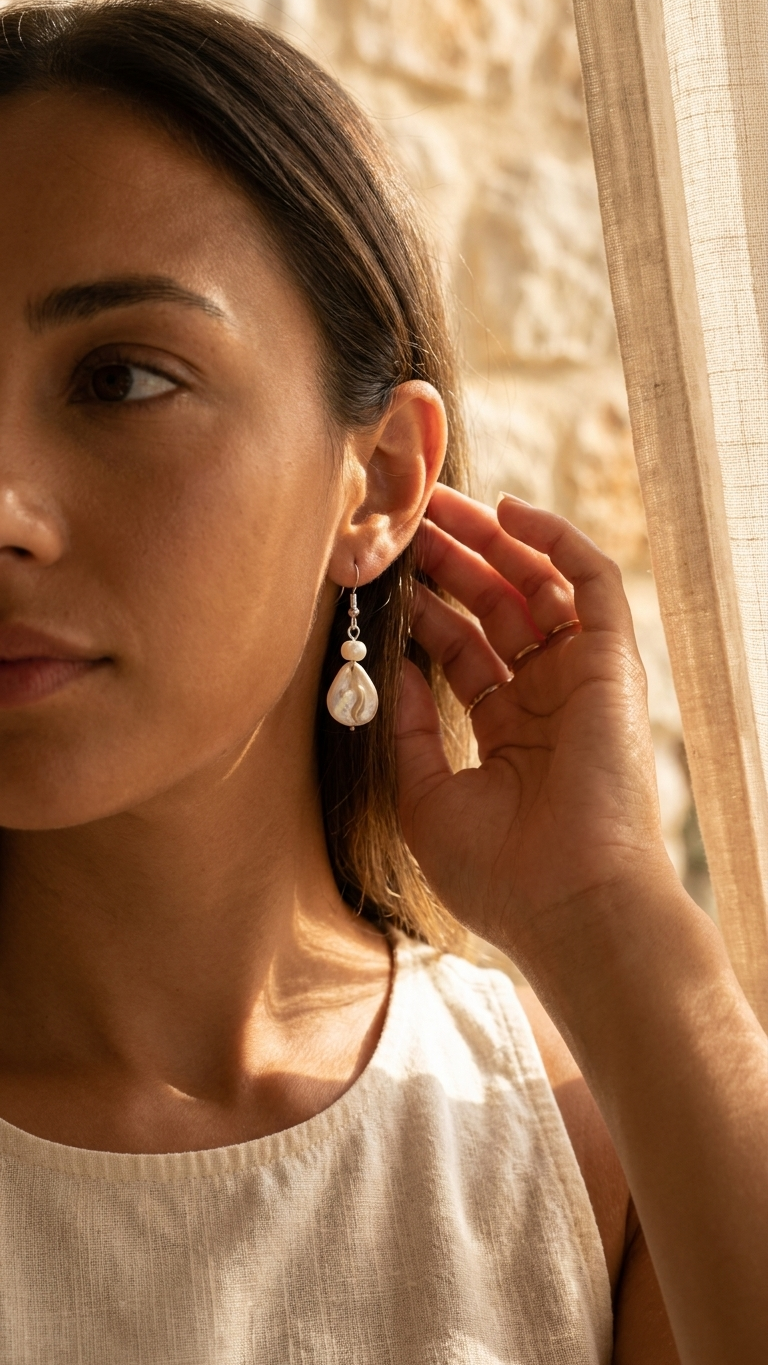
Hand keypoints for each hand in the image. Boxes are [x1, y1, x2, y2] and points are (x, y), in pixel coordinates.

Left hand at [396, 485, 675, 965]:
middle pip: (495, 609)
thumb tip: (390, 666)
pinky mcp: (613, 663)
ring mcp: (580, 679)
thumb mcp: (425, 797)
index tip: (382, 575)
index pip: (463, 650)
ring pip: (537, 585)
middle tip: (405, 520)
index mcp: (507, 731)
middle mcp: (546, 699)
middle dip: (450, 562)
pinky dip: (557, 541)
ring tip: (436, 505)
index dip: (424, 609)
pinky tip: (510, 511)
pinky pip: (593, 583)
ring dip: (490, 542)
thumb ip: (407, 729)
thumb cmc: (498, 872)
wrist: (568, 904)